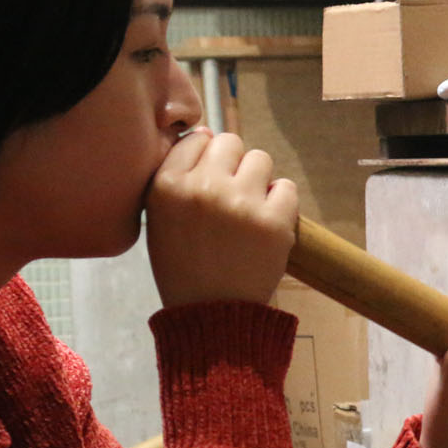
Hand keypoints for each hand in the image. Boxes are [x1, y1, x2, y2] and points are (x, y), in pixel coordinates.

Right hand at [145, 129, 297, 306]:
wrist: (213, 313)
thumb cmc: (184, 266)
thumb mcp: (160, 218)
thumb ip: (177, 176)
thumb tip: (209, 134)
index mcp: (167, 186)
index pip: (197, 140)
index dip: (208, 157)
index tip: (211, 180)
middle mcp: (203, 187)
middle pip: (231, 142)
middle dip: (235, 164)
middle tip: (233, 194)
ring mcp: (240, 202)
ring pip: (261, 159)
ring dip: (259, 180)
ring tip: (249, 209)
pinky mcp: (274, 220)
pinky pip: (287, 187)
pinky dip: (281, 202)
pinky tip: (267, 222)